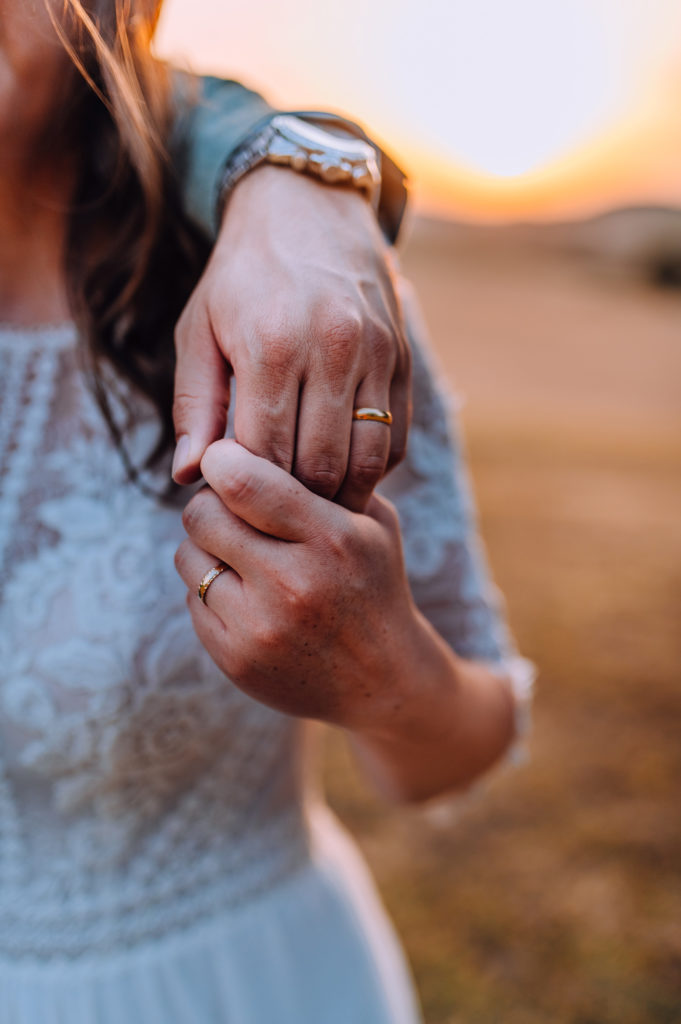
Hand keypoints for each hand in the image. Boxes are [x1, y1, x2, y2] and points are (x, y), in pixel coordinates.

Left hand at [171, 166, 410, 511]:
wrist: (309, 208)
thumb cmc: (242, 277)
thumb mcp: (198, 330)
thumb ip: (194, 405)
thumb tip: (188, 475)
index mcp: (270, 345)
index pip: (264, 455)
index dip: (249, 493)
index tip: (235, 506)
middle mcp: (331, 349)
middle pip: (319, 467)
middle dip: (293, 502)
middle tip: (271, 513)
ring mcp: (376, 353)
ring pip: (365, 461)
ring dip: (338, 495)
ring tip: (309, 504)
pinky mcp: (404, 359)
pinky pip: (396, 440)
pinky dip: (371, 470)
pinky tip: (342, 471)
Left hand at [174, 439, 416, 726]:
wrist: (383, 680)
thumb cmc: (373, 584)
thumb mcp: (373, 522)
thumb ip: (323, 477)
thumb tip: (247, 436)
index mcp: (331, 538)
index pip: (243, 482)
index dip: (221, 461)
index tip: (225, 459)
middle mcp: (293, 583)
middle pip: (203, 514)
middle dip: (212, 503)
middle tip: (233, 509)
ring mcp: (260, 627)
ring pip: (189, 557)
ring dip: (207, 548)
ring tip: (243, 555)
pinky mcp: (236, 659)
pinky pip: (192, 600)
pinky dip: (212, 590)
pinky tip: (248, 597)